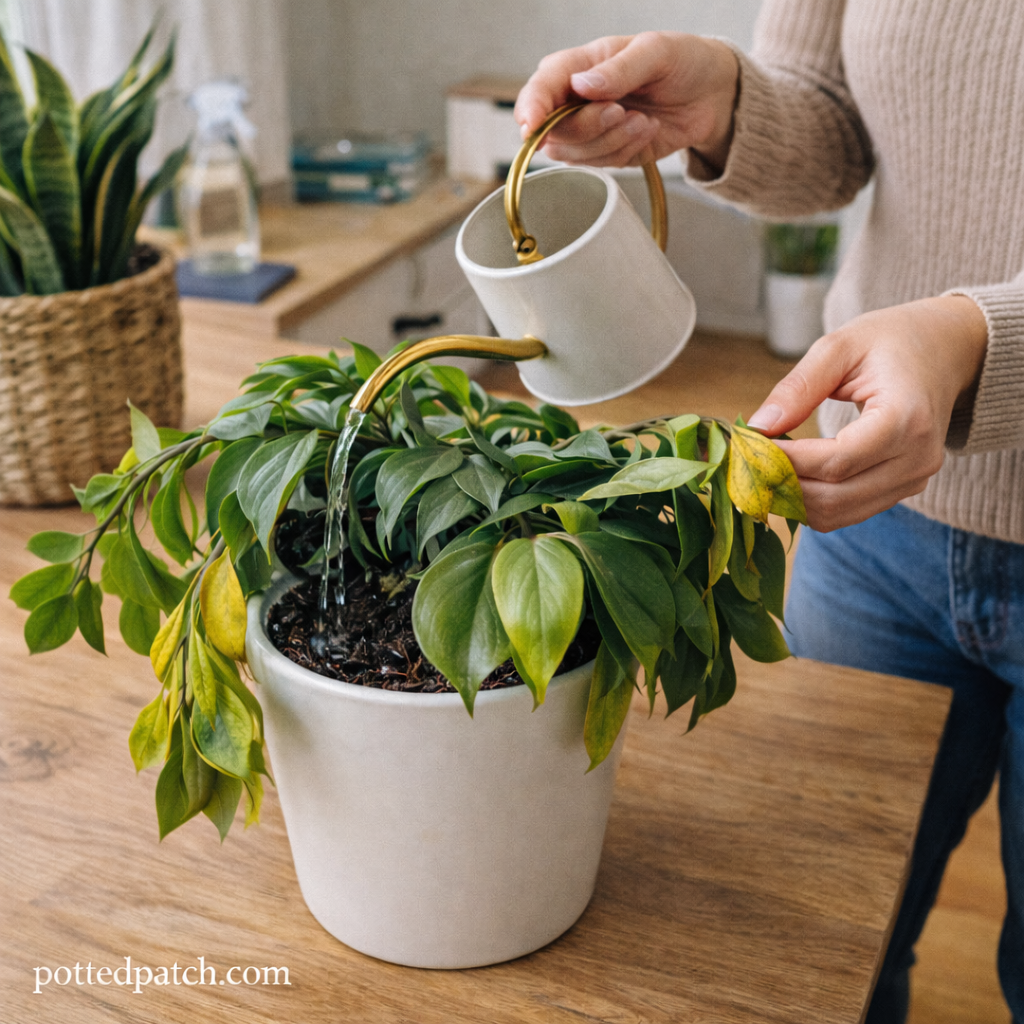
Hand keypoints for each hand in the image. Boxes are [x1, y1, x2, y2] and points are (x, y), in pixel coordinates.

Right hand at [513, 32, 738, 170]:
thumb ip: (618, 69)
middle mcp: (576, 100)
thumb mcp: (656, 51)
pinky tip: (646, 129)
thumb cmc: (682, 61)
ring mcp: (591, 131)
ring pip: (576, 154)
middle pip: (554, 130)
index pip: (540, 90)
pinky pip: (603, 165)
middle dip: (589, 127)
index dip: (530, 109)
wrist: (710, 94)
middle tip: (622, 110)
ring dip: (613, 140)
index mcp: (578, 66)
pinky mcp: (608, 153)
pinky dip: (628, 149)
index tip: (532, 126)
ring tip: (643, 119)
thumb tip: (581, 85)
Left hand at [746, 297, 988, 531]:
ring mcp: (913, 480)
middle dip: (780, 484)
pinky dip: (809, 500)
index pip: (836, 461)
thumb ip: (799, 387)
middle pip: (832, 497)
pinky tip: (789, 474)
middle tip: (745, 460)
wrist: (946, 352)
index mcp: (908, 418)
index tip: (746, 445)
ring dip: (791, 497)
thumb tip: (758, 427)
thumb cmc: (891, 341)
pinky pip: (846, 511)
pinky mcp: (902, 490)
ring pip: (836, 514)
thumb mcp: (840, 346)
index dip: (785, 461)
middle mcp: (917, 459)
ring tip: (763, 466)